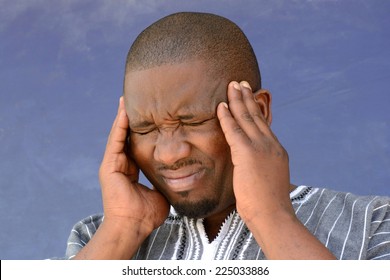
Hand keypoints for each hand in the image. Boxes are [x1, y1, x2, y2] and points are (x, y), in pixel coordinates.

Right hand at [99, 96, 169, 234]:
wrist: (133, 226)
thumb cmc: (146, 214)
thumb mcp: (159, 192)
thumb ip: (164, 182)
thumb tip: (178, 176)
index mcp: (130, 171)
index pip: (135, 146)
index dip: (141, 131)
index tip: (148, 117)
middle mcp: (120, 165)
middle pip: (125, 137)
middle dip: (130, 119)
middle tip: (134, 101)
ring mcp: (112, 164)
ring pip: (119, 135)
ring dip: (123, 118)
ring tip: (126, 100)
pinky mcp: (109, 165)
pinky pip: (116, 140)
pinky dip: (120, 125)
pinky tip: (124, 111)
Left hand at [217, 81, 292, 222]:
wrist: (273, 215)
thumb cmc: (268, 203)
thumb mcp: (269, 178)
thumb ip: (261, 166)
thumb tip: (250, 165)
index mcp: (277, 150)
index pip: (263, 124)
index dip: (255, 108)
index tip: (250, 95)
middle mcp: (271, 145)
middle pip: (256, 116)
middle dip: (247, 97)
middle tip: (240, 82)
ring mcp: (261, 148)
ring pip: (246, 118)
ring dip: (237, 100)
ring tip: (232, 85)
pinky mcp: (248, 154)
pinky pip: (234, 130)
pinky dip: (227, 117)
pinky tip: (221, 106)